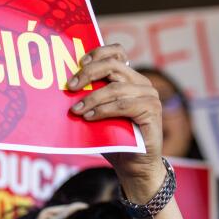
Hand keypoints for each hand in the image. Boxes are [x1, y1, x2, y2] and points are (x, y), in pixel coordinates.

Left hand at [65, 44, 164, 202]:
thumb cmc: (114, 139)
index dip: (99, 52)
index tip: (80, 61)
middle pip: (114, 66)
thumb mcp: (99, 114)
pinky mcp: (152, 112)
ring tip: (76, 110)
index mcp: (130, 79)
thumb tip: (66, 86)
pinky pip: (124, 105)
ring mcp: (150, 97)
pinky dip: (104, 110)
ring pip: (116, 88)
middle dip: (89, 74)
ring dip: (93, 98)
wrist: (133, 166)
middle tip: (71, 86)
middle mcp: (143, 84)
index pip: (118, 52)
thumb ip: (91, 97)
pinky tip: (89, 117)